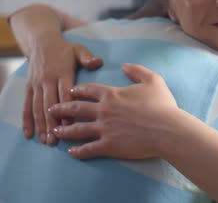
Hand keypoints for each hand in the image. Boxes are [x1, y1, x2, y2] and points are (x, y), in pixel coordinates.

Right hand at [23, 33, 102, 145]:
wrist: (41, 42)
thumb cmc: (64, 49)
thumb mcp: (78, 49)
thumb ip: (87, 57)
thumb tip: (97, 62)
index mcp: (62, 72)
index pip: (64, 94)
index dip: (67, 110)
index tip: (70, 126)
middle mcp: (47, 80)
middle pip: (49, 104)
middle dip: (51, 124)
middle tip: (55, 141)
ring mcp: (36, 84)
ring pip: (37, 107)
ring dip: (40, 125)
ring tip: (45, 141)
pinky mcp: (28, 87)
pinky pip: (26, 104)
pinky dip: (26, 119)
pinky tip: (28, 133)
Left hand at [49, 63, 178, 158]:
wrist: (166, 129)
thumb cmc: (162, 105)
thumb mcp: (153, 80)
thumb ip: (137, 70)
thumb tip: (125, 65)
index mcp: (112, 94)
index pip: (89, 90)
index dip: (78, 90)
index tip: (69, 92)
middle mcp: (104, 110)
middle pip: (76, 108)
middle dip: (62, 109)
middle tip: (51, 110)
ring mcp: (104, 128)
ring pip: (78, 129)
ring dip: (64, 130)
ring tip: (54, 131)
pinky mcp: (109, 145)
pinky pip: (88, 148)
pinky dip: (78, 151)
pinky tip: (71, 152)